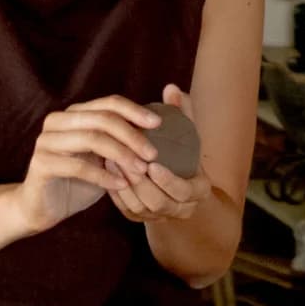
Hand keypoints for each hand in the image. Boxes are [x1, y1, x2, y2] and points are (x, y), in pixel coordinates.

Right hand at [13, 95, 160, 236]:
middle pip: (102, 119)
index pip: (109, 103)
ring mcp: (46, 140)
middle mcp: (58, 121)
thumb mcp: (103, 157)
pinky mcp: (40, 163)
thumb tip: (156, 129)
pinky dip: (104, 176)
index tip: (158, 124)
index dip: (135, 111)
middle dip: (132, 135)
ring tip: (140, 170)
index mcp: (74, 114)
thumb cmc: (78, 180)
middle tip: (152, 154)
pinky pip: (78, 166)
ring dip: (121, 155)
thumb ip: (120, 141)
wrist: (42, 208)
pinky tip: (121, 185)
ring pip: (92, 139)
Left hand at [105, 84, 211, 227]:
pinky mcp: (139, 217)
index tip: (153, 164)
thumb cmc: (183, 152)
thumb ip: (182, 112)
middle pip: (158, 203)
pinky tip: (106, 170)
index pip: (184, 191)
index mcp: (198, 191)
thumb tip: (171, 87)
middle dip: (140, 183)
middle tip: (124, 159)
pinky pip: (126, 209)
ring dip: (124, 186)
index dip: (168, 181)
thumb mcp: (187, 134)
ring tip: (111, 161)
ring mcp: (157, 216)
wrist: (176, 183)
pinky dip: (116, 192)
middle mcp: (180, 209)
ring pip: (139, 208)